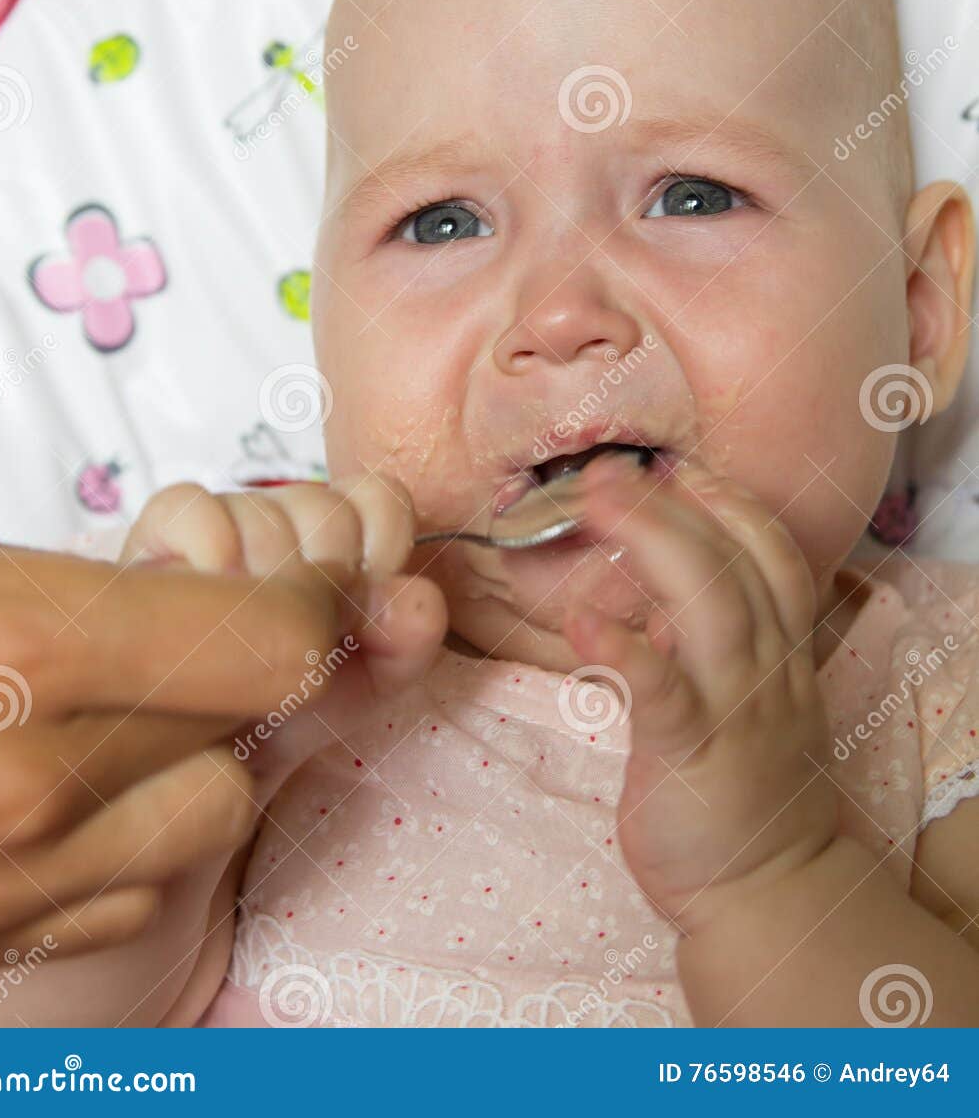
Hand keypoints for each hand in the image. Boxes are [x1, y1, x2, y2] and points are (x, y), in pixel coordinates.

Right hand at [0, 495, 435, 976]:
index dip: (309, 602)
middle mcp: (27, 782)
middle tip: (201, 629)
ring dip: (196, 758)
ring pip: (206, 816)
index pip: (278, 643)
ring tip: (126, 705)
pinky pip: (129, 894)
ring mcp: (4, 881)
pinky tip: (77, 787)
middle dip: (249, 670)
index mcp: (26, 649)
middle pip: (251, 730)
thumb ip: (104, 569)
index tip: (301, 581)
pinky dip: (130, 839)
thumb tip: (234, 567)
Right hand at [121, 475, 447, 798]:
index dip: (382, 547)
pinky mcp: (152, 536)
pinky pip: (191, 506)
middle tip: (304, 647)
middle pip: (325, 507)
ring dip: (266, 592)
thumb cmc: (287, 709)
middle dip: (324, 587)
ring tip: (253, 652)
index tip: (367, 613)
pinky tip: (213, 617)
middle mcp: (281, 516)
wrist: (203, 762)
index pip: (378, 495)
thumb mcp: (366, 681)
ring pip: (263, 514)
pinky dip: (212, 553)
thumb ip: (408, 639)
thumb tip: (417, 601)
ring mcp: (217, 522)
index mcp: (340, 535)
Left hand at [562, 452, 839, 936]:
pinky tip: (581, 618)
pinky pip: (662, 693)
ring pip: (711, 606)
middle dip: (672, 505)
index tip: (680, 466)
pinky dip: (624, 650)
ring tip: (595, 501)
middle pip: (733, 564)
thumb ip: (705, 638)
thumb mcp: (736, 699)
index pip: (771, 556)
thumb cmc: (737, 791)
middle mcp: (767, 670)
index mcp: (779, 653)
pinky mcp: (692, 755)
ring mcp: (736, 709)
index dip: (730, 504)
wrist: (765, 894)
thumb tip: (659, 579)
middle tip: (609, 469)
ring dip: (653, 542)